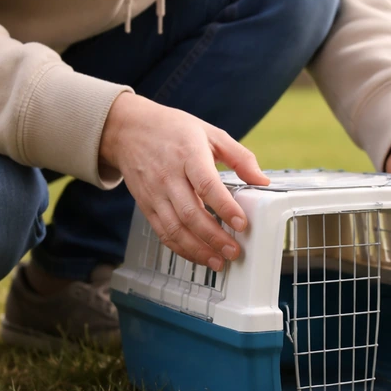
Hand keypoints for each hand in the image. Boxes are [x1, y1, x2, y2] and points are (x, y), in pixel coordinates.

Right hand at [99, 92, 268, 270]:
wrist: (128, 129)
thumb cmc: (173, 130)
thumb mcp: (210, 133)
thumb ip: (240, 157)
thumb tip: (262, 181)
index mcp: (188, 154)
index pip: (207, 185)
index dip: (224, 207)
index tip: (242, 223)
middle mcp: (168, 176)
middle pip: (190, 213)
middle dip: (214, 237)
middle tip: (234, 251)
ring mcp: (155, 193)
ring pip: (175, 228)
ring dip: (198, 250)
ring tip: (219, 261)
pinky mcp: (146, 206)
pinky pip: (163, 233)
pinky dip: (181, 248)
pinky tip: (199, 255)